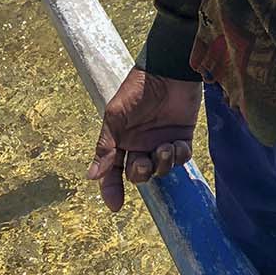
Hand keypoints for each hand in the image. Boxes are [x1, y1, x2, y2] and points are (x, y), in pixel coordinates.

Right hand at [87, 67, 201, 211]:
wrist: (168, 69)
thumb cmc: (137, 89)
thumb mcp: (115, 116)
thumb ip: (105, 147)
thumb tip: (92, 177)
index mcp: (121, 140)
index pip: (114, 172)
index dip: (112, 189)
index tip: (115, 205)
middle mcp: (141, 144)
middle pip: (139, 174)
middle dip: (141, 173)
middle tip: (143, 160)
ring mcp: (162, 140)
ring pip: (161, 168)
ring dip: (163, 164)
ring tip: (165, 147)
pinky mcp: (183, 135)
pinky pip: (181, 158)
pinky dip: (179, 156)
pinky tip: (177, 144)